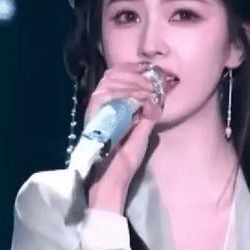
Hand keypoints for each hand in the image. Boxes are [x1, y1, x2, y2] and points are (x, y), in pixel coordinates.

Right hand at [84, 63, 162, 212]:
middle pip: (112, 74)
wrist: (112, 178)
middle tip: (152, 84)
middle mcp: (100, 106)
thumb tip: (155, 98)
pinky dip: (125, 93)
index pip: (115, 76)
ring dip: (132, 83)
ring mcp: (96, 110)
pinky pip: (106, 95)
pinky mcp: (94, 117)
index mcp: (110, 107)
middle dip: (135, 75)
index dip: (131, 70)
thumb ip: (148, 115)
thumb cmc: (125, 159)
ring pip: (109, 81)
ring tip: (147, 92)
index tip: (150, 72)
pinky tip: (140, 98)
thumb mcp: (143, 133)